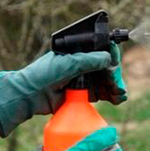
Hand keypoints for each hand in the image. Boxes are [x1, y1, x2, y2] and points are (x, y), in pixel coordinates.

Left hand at [0, 43, 127, 137]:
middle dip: (115, 75)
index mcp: (78, 54)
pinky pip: (102, 95)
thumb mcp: (66, 64)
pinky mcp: (83, 96)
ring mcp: (83, 81)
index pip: (100, 52)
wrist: (30, 96)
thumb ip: (87, 61)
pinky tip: (117, 98)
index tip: (115, 63)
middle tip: (116, 84)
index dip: (111, 56)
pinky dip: (112, 96)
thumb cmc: (43, 75)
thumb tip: (107, 58)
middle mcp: (82, 66)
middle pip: (106, 68)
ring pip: (106, 82)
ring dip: (116, 87)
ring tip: (119, 94)